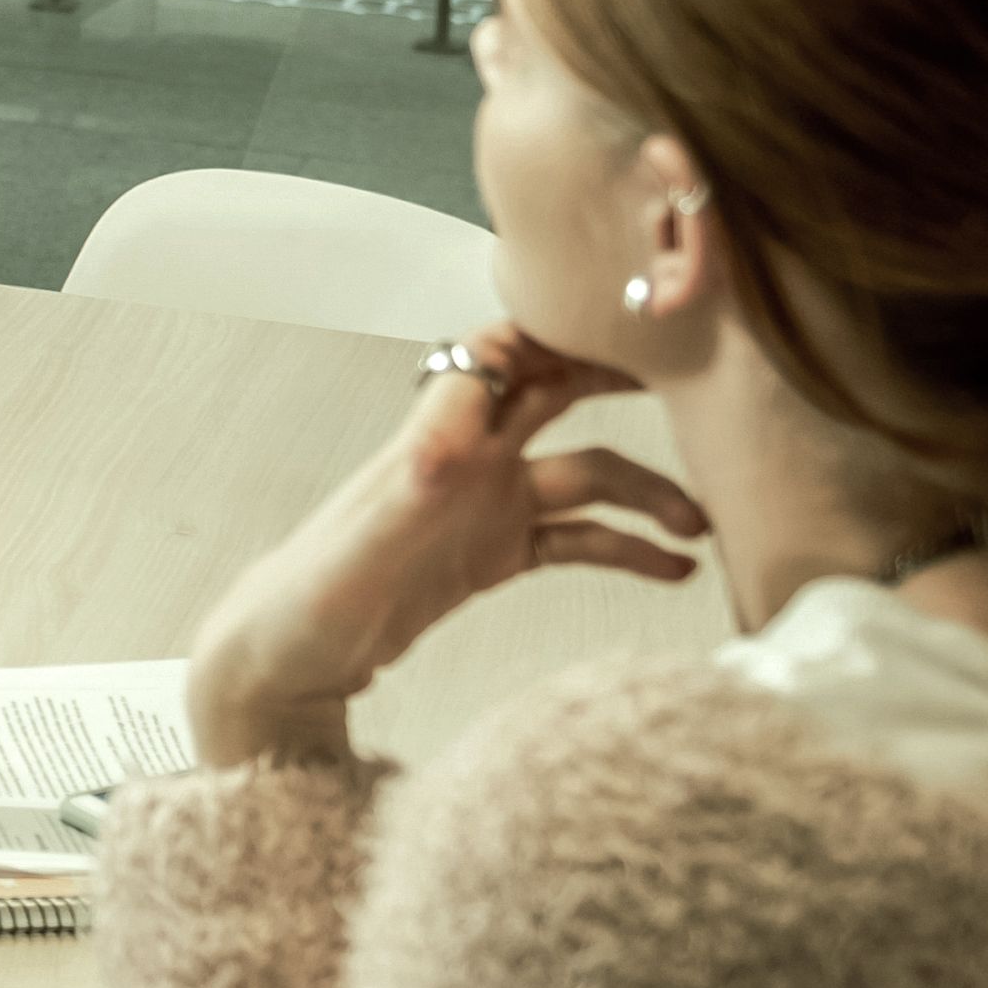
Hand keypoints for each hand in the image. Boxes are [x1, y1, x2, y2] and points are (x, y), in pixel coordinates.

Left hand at [184, 323, 705, 766]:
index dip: (559, 329)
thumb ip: (413, 485)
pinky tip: (674, 570)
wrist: (284, 661)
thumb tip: (461, 427)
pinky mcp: (493, 555)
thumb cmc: (307, 599)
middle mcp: (468, 460)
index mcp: (437, 439)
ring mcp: (485, 507)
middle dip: (622, 385)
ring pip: (584, 476)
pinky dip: (626, 549)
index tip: (629, 325)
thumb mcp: (364, 544)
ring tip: (703, 523)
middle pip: (558, 395)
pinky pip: (575, 539)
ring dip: (643, 492)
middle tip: (696, 386)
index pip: (502, 352)